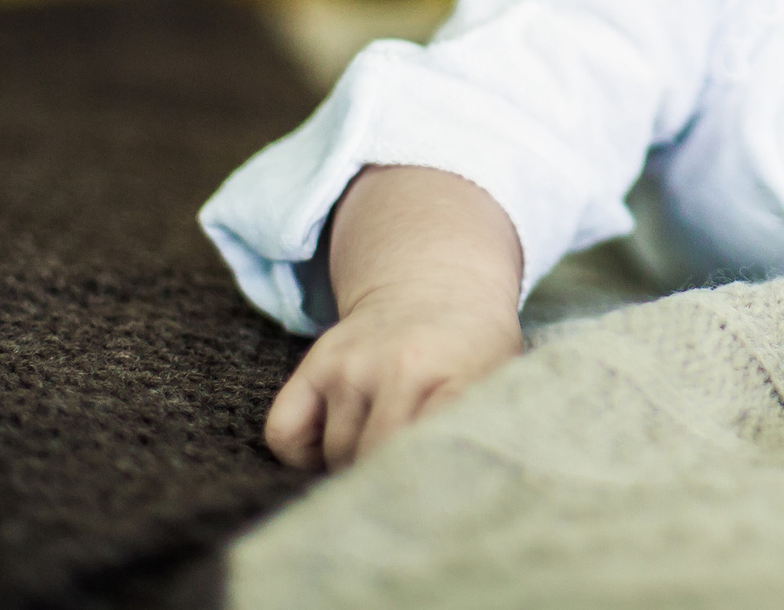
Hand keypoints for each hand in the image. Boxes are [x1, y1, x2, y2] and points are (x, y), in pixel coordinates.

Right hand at [263, 293, 520, 470]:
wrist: (436, 281)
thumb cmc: (472, 348)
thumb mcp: (499, 378)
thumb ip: (482, 426)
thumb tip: (458, 492)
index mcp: (456, 376)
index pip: (431, 453)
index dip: (428, 488)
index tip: (431, 501)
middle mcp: (400, 366)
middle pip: (377, 462)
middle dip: (388, 482)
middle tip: (405, 481)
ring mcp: (352, 363)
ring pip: (336, 454)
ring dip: (352, 466)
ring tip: (380, 450)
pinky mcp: (317, 361)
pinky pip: (284, 433)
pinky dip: (300, 453)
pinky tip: (333, 443)